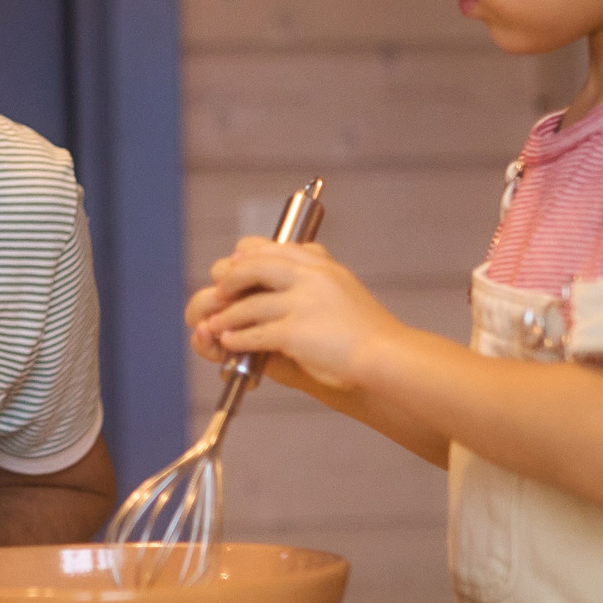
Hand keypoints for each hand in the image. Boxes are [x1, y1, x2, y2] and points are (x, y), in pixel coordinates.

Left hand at [185, 238, 401, 387]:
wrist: (387, 355)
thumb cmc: (367, 329)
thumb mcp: (344, 287)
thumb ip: (317, 275)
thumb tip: (287, 266)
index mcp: (322, 264)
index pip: (275, 247)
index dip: (248, 254)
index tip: (235, 261)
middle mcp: (311, 277)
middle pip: (255, 266)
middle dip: (231, 279)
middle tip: (219, 290)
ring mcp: (303, 303)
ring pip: (250, 304)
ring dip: (228, 316)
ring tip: (215, 325)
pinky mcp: (296, 332)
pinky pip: (256, 333)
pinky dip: (238, 339)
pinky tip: (230, 343)